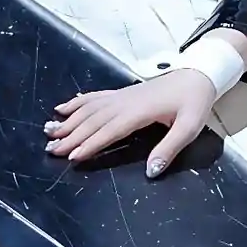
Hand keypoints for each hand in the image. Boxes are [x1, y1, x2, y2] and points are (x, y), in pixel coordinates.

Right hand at [44, 68, 215, 175]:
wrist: (197, 75)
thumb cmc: (194, 102)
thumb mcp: (189, 127)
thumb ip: (169, 149)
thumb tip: (151, 171)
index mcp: (139, 112)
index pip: (110, 131)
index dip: (90, 144)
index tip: (72, 157)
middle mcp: (125, 102)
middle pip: (93, 121)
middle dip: (70, 135)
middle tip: (51, 149)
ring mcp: (121, 96)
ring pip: (89, 109)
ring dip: (68, 120)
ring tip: (49, 131)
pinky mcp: (122, 93)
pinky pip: (94, 97)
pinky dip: (76, 103)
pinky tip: (62, 108)